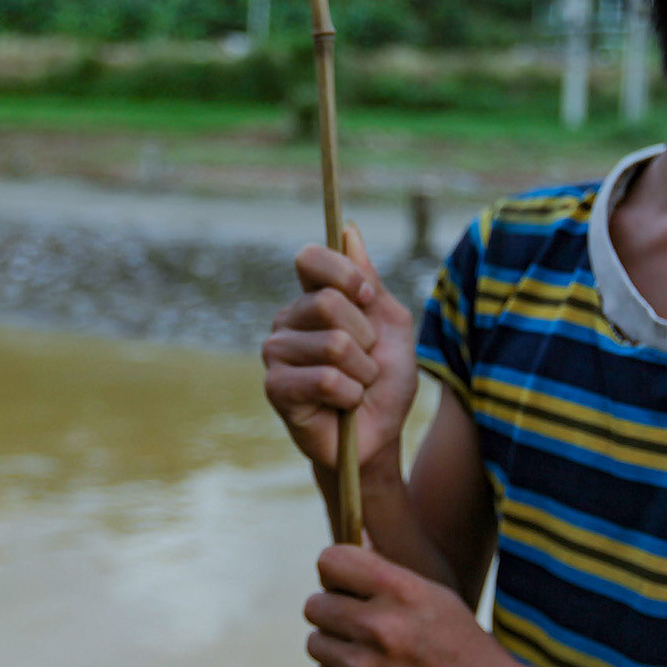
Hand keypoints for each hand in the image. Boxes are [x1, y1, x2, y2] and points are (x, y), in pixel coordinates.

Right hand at [262, 224, 418, 474]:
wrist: (378, 436)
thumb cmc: (384, 381)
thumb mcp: (391, 325)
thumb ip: (370, 281)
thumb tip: (349, 230)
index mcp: (312, 298)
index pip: (311, 258)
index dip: (345, 274)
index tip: (367, 299)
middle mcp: (287, 320)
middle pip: (328, 302)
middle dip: (365, 337)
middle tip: (365, 361)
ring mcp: (276, 354)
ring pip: (333, 344)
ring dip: (362, 372)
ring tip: (356, 386)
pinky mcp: (276, 388)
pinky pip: (325, 379)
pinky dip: (350, 395)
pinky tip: (343, 405)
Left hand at [304, 543, 535, 666]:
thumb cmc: (466, 648)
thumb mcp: (436, 597)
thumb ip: (388, 572)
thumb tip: (354, 541)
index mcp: (402, 590)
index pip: (330, 560)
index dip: (334, 572)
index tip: (345, 584)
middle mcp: (380, 625)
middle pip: (314, 604)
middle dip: (332, 611)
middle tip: (358, 623)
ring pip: (315, 642)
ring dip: (335, 646)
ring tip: (368, 653)